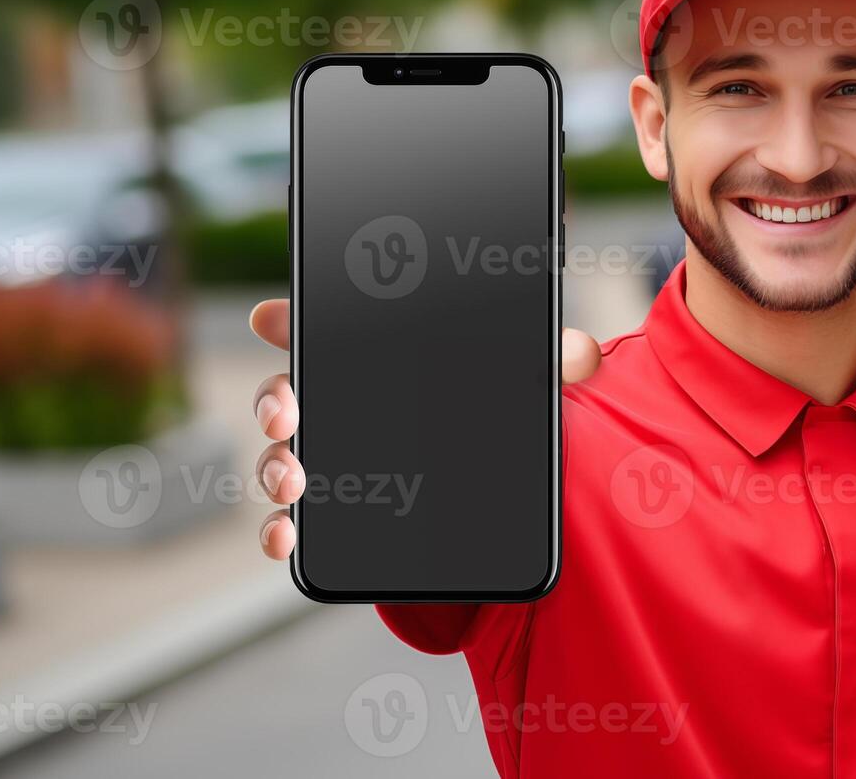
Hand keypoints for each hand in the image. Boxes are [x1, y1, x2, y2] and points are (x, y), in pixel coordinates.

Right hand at [249, 299, 601, 559]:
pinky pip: (292, 521)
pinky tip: (285, 536)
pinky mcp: (336, 515)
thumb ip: (555, 364)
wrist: (494, 500)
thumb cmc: (495, 418)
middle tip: (286, 411)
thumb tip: (584, 354)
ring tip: (293, 477)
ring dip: (273, 463)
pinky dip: (278, 528)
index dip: (291, 320)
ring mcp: (332, 461)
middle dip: (274, 398)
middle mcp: (342, 407)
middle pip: (286, 392)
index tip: (270, 319)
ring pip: (281, 455)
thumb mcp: (527, 389)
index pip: (324, 329)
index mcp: (376, 361)